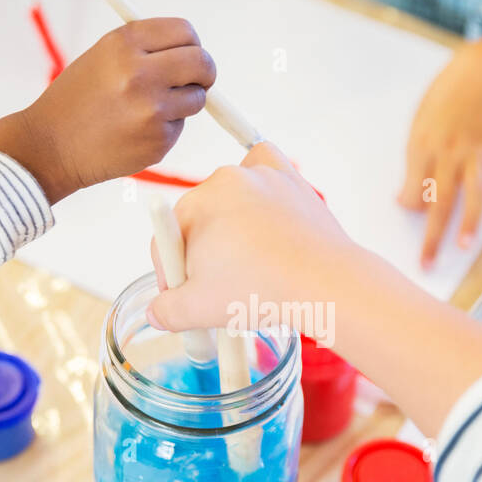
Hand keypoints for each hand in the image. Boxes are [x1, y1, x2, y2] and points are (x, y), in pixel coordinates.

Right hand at [0, 19, 214, 202]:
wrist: (50, 145)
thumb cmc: (77, 99)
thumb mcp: (103, 56)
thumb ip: (146, 49)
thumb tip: (192, 51)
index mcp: (125, 43)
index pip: (185, 31)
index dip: (192, 44)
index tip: (189, 54)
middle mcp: (140, 72)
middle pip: (202, 63)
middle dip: (204, 72)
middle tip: (195, 80)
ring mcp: (152, 109)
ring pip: (197, 98)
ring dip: (184, 102)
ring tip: (149, 109)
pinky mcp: (158, 140)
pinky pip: (179, 126)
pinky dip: (165, 128)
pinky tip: (135, 131)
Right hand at [149, 143, 481, 438]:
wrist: (324, 284)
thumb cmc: (260, 291)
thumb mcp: (199, 309)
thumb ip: (166, 310)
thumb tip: (156, 312)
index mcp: (199, 203)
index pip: (169, 237)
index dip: (172, 272)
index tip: (184, 297)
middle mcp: (229, 178)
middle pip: (200, 218)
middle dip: (203, 252)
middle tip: (218, 288)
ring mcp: (265, 176)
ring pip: (232, 198)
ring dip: (232, 227)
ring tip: (249, 265)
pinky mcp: (293, 182)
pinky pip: (266, 170)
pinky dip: (261, 185)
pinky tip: (262, 207)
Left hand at [398, 36, 481, 268]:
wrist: (475, 74)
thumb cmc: (443, 106)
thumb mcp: (418, 131)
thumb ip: (413, 168)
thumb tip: (402, 201)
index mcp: (421, 149)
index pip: (413, 189)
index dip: (411, 209)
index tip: (414, 225)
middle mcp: (446, 152)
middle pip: (438, 200)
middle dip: (433, 234)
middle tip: (428, 262)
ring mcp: (473, 150)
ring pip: (471, 191)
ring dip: (470, 219)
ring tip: (466, 245)